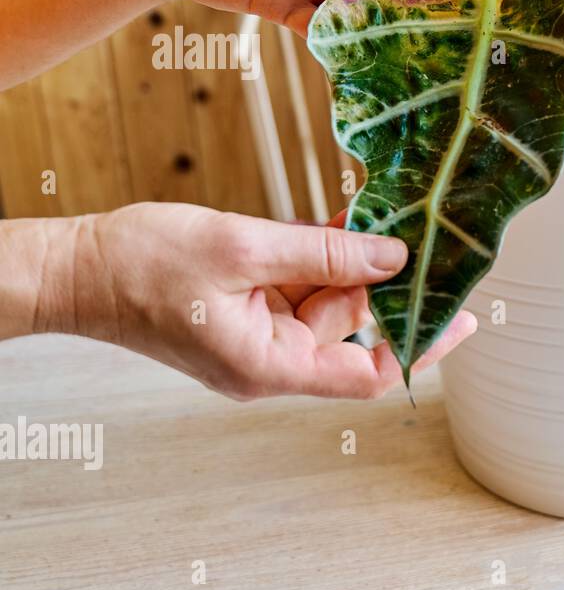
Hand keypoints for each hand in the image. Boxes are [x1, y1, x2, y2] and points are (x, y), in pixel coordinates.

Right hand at [42, 203, 474, 400]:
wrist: (73, 268)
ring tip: (375, 215)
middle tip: (421, 235)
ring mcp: (257, 337)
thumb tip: (392, 255)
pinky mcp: (246, 312)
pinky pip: (298, 288)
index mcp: (269, 366)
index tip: (464, 318)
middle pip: (351, 328)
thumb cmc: (139, 265)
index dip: (422, 348)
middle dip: (382, 282)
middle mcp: (270, 360)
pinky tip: (337, 223)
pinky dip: (318, 258)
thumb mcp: (242, 248)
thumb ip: (322, 253)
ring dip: (349, 261)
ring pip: (328, 301)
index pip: (369, 375)